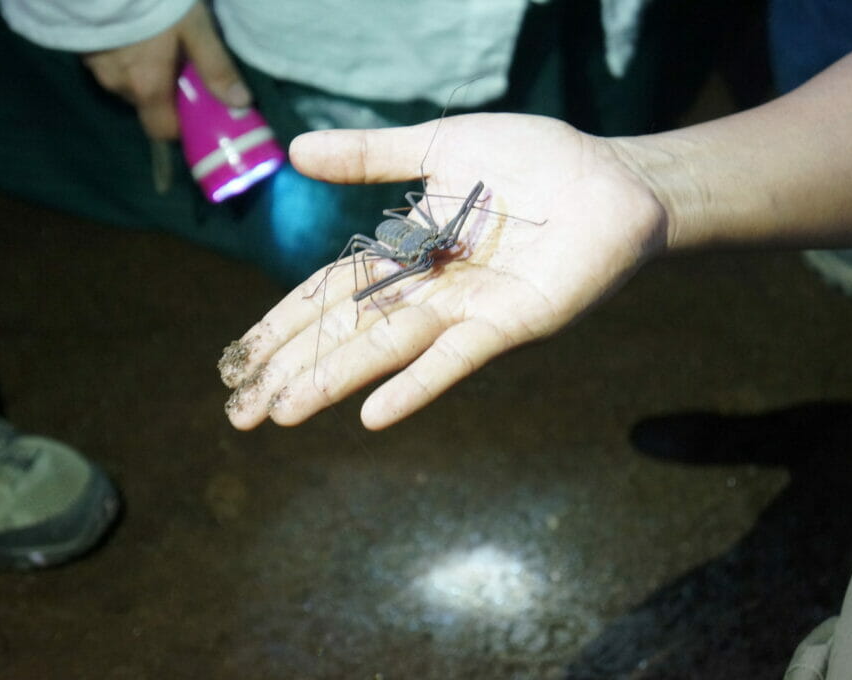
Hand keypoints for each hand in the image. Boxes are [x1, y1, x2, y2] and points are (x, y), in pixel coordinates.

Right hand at [82, 1, 249, 139]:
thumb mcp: (195, 28)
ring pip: (128, 84)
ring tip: (157, 44)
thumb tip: (241, 103)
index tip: (196, 106)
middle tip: (181, 66)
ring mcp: (95, 67)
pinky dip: (125, 58)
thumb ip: (216, 67)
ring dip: (144, 73)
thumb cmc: (152, 0)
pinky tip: (135, 34)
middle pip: (147, 105)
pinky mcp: (84, 48)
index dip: (180, 124)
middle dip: (165, 92)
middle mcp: (117, 85)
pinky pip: (110, 64)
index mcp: (146, 87)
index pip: (162, 130)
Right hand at [220, 113, 668, 429]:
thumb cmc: (534, 161)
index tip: (239, 357)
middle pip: (345, 333)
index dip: (282, 324)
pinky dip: (415, 386)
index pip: (329, 294)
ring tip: (282, 412)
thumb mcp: (440, 146)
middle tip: (239, 412)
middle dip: (292, 369)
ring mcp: (466, 312)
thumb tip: (295, 152)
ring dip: (332, 382)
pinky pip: (455, 359)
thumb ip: (371, 156)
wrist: (612, 177)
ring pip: (385, 350)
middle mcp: (428, 291)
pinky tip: (372, 416)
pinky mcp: (509, 323)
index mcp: (406, 253)